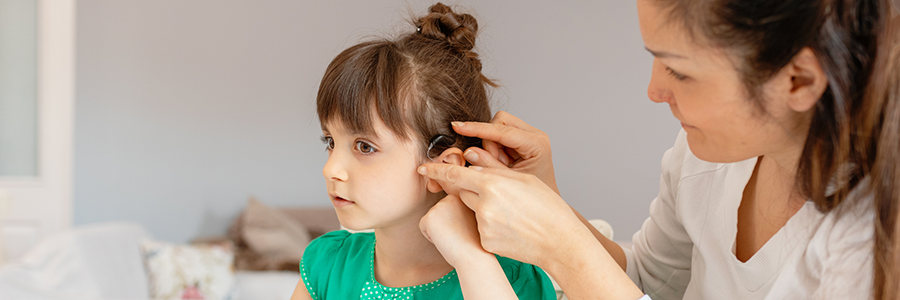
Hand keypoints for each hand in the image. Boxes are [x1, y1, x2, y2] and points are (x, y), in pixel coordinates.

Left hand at [417, 164, 587, 267]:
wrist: (559, 241)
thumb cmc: (546, 206)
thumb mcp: (523, 179)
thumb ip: (494, 168)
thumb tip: (471, 157)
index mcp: (493, 183)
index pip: (455, 174)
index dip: (436, 170)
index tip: (423, 167)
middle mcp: (484, 205)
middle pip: (463, 192)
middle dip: (473, 190)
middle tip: (496, 195)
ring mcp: (484, 226)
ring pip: (473, 210)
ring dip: (483, 208)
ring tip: (510, 212)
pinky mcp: (486, 241)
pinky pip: (480, 228)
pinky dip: (490, 226)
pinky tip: (510, 227)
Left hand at [419, 194, 487, 267]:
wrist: (474, 255)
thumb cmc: (475, 242)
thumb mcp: (469, 218)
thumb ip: (459, 209)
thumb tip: (447, 213)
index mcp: (461, 195)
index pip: (446, 208)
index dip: (453, 222)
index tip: (465, 229)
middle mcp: (450, 197)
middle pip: (437, 213)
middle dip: (444, 225)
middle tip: (459, 234)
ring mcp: (439, 206)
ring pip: (430, 220)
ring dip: (439, 231)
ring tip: (453, 237)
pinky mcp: (430, 217)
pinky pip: (423, 228)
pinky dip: (431, 237)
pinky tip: (445, 240)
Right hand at [452, 111, 558, 193]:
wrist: (542, 205)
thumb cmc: (530, 196)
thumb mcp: (507, 181)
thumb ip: (488, 166)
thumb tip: (468, 152)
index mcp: (536, 144)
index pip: (502, 130)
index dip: (478, 128)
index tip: (458, 127)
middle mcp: (534, 135)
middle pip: (500, 122)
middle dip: (489, 141)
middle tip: (494, 163)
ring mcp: (528, 135)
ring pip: (496, 127)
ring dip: (491, 145)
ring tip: (501, 165)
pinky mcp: (520, 139)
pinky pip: (498, 135)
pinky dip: (493, 147)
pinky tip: (502, 162)